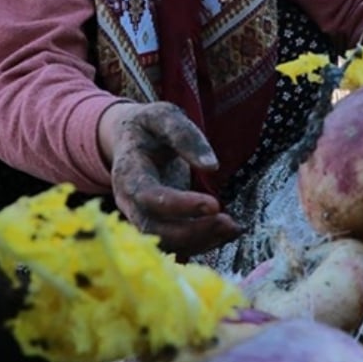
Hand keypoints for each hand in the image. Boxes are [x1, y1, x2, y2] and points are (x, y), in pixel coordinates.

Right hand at [99, 102, 241, 256]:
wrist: (130, 140)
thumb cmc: (149, 127)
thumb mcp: (164, 117)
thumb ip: (185, 136)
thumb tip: (211, 166)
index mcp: (128, 172)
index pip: (150, 197)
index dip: (180, 205)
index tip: (215, 204)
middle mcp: (129, 202)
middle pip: (155, 229)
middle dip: (193, 232)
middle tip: (228, 223)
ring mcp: (140, 217)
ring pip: (166, 243)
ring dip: (201, 241)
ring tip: (233, 228)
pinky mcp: (156, 225)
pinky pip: (175, 244)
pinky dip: (202, 243)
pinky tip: (228, 232)